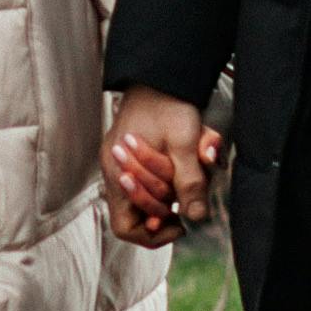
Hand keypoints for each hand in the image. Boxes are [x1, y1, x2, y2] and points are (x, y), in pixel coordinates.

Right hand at [105, 86, 214, 245]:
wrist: (160, 75)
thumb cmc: (167, 104)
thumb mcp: (183, 144)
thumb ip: (189, 182)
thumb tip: (195, 217)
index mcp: (119, 172)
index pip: (125, 227)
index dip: (153, 235)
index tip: (178, 224)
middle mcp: (115, 172)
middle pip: (137, 216)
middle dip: (166, 212)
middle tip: (188, 202)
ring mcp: (122, 165)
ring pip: (146, 199)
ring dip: (171, 193)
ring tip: (189, 177)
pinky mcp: (133, 158)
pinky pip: (150, 181)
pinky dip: (169, 180)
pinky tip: (183, 166)